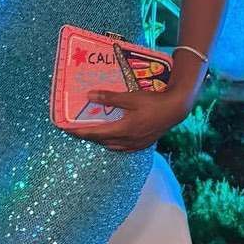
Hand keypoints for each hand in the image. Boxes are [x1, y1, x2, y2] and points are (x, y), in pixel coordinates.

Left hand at [64, 88, 189, 151]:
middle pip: (102, 141)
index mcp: (124, 129)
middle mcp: (128, 140)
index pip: (96, 133)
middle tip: (77, 130)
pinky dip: (113, 144)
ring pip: (112, 146)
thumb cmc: (153, 102)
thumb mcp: (130, 97)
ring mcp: (136, 144)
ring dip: (100, 141)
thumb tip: (89, 95)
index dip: (80, 132)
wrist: (175, 109)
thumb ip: (109, 98)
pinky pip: (123, 148)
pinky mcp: (143, 144)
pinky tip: (112, 139)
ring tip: (92, 133)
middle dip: (88, 136)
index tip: (67, 130)